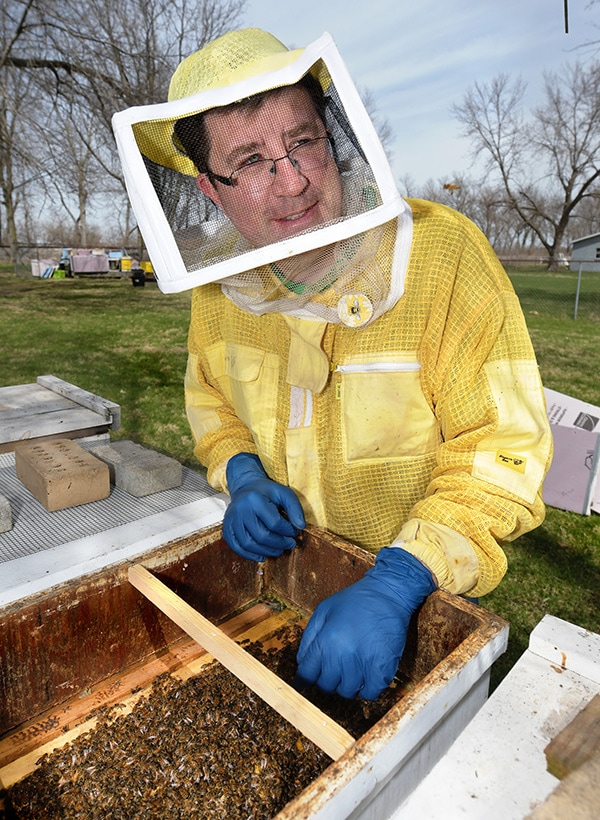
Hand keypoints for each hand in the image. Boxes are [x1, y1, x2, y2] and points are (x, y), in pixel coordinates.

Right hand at [222, 453, 304, 561]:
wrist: (245, 487)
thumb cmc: (267, 492)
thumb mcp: (284, 493)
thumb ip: (294, 508)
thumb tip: (300, 526)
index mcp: (255, 499)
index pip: (274, 522)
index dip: (287, 531)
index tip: (294, 531)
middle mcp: (240, 510)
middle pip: (261, 536)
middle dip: (279, 544)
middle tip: (289, 544)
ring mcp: (231, 519)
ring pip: (248, 544)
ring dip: (266, 551)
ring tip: (278, 551)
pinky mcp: (226, 528)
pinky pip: (236, 546)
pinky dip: (249, 555)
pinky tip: (262, 555)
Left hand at [296, 547, 435, 699]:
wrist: (387, 594)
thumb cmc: (354, 600)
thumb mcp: (323, 611)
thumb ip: (309, 638)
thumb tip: (301, 663)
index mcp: (326, 641)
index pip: (307, 674)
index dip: (304, 679)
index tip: (305, 682)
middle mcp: (343, 656)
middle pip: (326, 686)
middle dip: (326, 680)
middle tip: (333, 670)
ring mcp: (364, 664)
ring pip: (347, 692)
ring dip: (346, 685)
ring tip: (350, 671)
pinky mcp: (383, 669)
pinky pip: (370, 693)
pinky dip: (366, 689)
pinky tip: (365, 677)